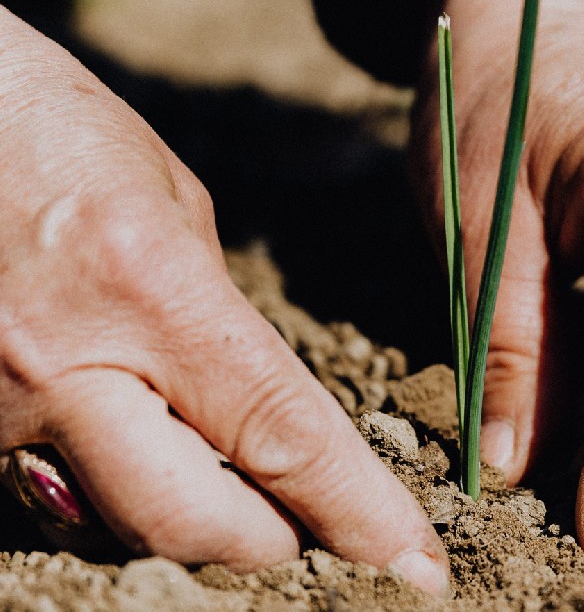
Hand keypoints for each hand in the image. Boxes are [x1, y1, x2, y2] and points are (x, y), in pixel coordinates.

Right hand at [0, 7, 447, 594]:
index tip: (418, 565)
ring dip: (193, 521)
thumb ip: (215, 312)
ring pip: (118, 523)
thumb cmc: (54, 130)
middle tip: (321, 535)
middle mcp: (64, 366)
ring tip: (236, 487)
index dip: (358, 512)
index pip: (281, 434)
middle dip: (275, 545)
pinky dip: (113, 490)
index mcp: (151, 288)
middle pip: (194, 522)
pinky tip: (138, 445)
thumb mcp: (171, 202)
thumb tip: (249, 399)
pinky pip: (52, 495)